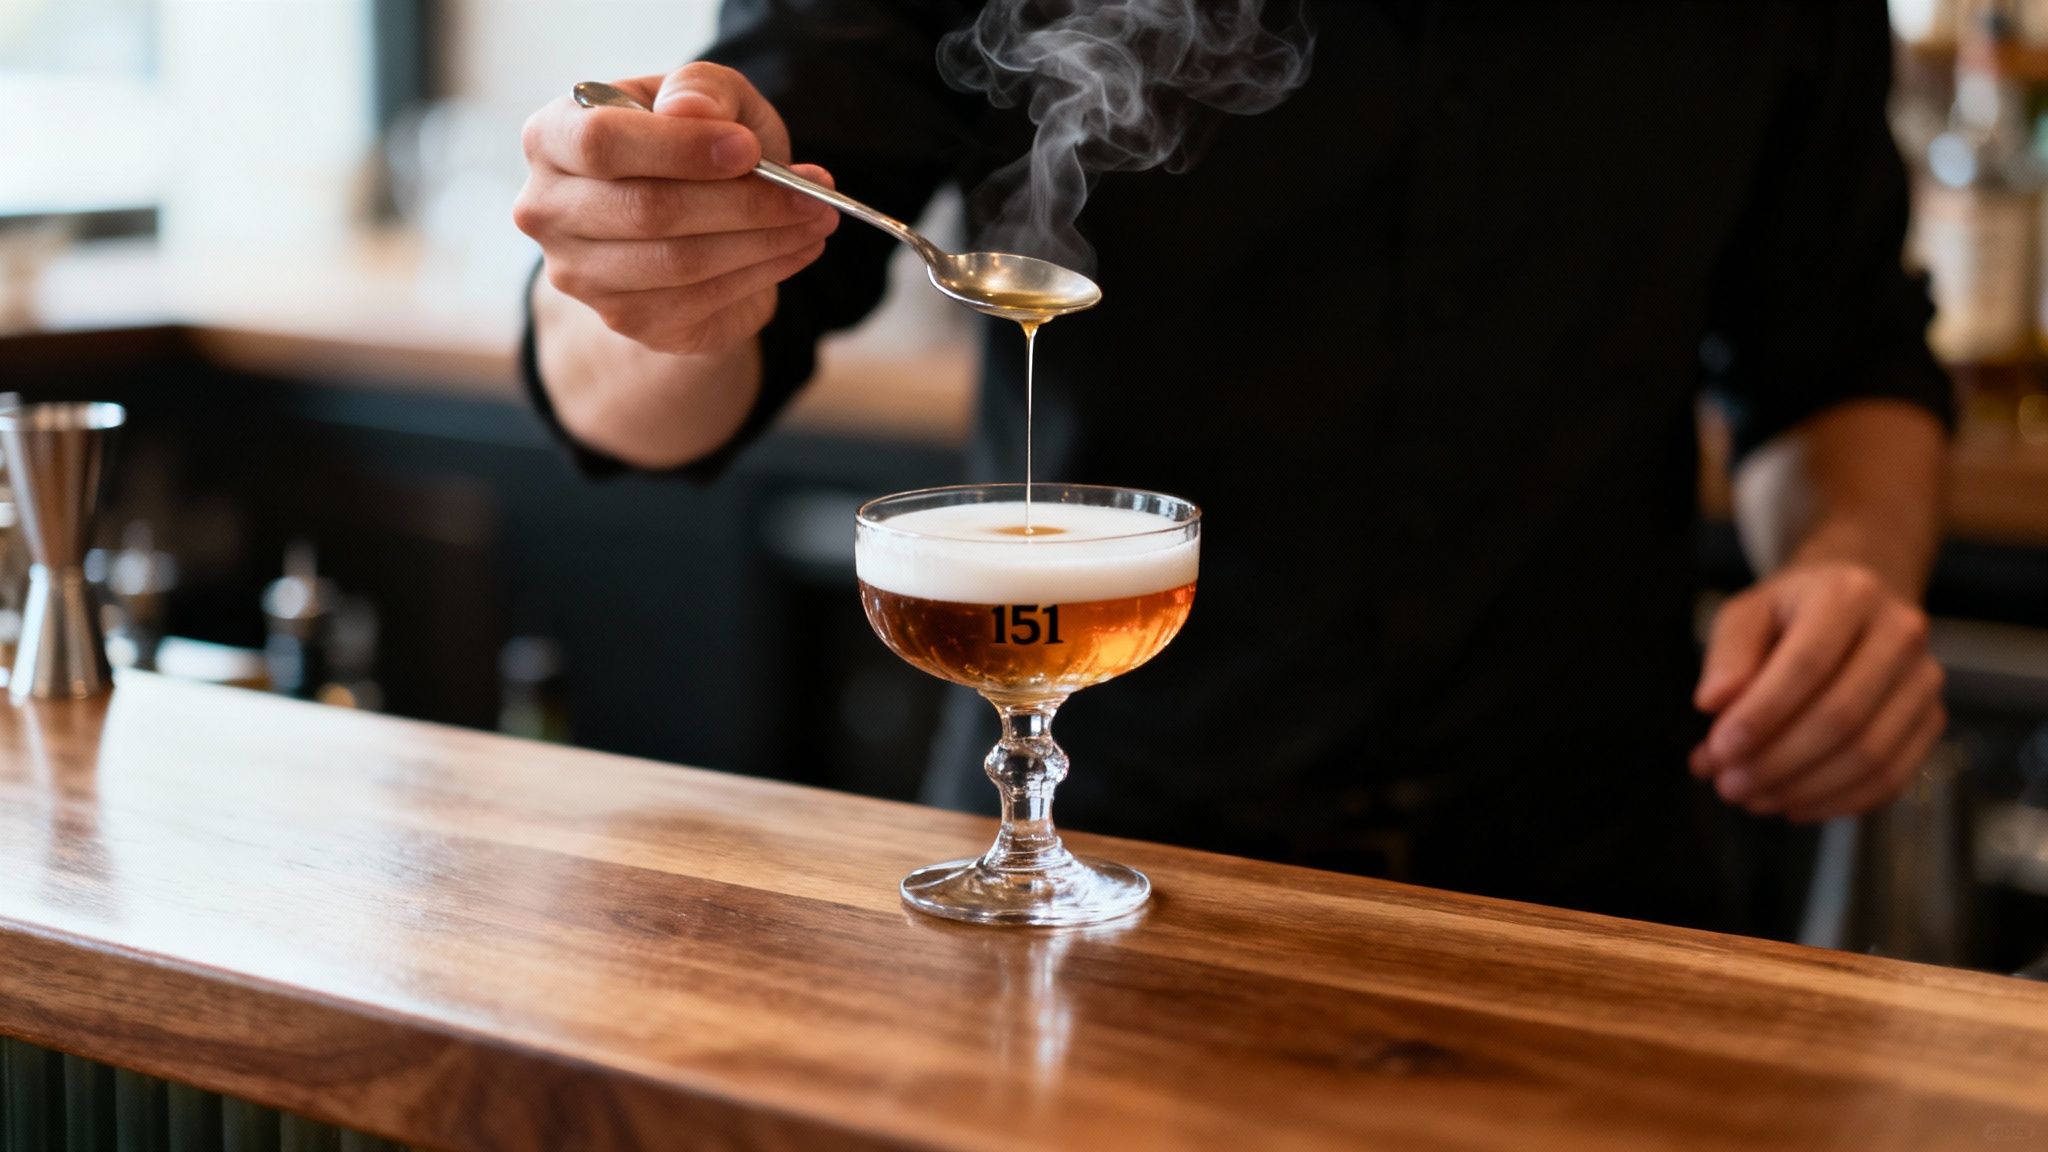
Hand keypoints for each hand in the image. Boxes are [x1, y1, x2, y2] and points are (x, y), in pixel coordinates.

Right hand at [513, 63, 840, 355]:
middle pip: (649, 210)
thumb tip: (692, 110)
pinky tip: (799, 248)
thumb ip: (701, 88)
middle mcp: (549, 211)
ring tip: (818, 217)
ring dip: (766, 241)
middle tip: (813, 194)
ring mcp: (582, 276)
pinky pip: (702, 301)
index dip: (680, 148)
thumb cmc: (693, 145)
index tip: (749, 149)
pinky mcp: (627, 320)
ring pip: (682, 263)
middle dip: (744, 202)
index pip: (601, 144)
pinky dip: (764, 272)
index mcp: (553, 138)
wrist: (694, 217)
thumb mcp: (706, 97)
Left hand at [1692, 562, 1945, 822]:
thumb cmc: (1792, 612)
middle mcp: (1899, 633)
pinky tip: (1793, 804)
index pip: (1807, 665)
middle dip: (1778, 761)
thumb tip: (1713, 704)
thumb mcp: (1746, 613)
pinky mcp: (1931, 719)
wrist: (1855, 603)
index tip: (1719, 749)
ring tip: (1753, 798)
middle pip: (1842, 715)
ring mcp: (1924, 679)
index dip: (1761, 715)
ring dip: (1804, 788)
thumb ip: (1727, 656)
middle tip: (1729, 785)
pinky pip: (1892, 776)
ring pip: (1870, 754)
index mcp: (1849, 595)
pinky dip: (1838, 802)